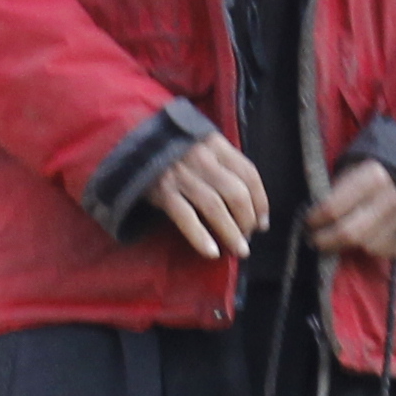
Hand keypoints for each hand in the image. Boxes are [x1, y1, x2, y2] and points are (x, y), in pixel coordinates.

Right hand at [148, 134, 269, 259]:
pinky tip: (212, 252)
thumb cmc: (175, 149)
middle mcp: (202, 157)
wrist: (133, 142)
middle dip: (247, 220)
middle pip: (236, 193)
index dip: (260, 201)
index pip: (248, 173)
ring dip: (231, 232)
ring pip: (215, 207)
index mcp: (216, 144)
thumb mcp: (202, 146)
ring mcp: (181, 174)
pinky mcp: (162, 190)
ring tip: (239, 250)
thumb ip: (224, 164)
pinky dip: (200, 237)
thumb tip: (250, 203)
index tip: (262, 223)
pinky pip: (185, 217)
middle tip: (248, 237)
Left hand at [304, 157, 395, 261]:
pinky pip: (384, 250)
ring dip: (347, 246)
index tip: (307, 222)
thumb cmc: (382, 162)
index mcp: (373, 176)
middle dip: (326, 241)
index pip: (333, 207)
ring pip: (366, 245)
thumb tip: (316, 211)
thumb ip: (338, 186)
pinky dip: (369, 248)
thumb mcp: (357, 163)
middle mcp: (390, 199)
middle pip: (349, 233)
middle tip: (314, 240)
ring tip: (335, 240)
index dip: (314, 219)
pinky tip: (362, 239)